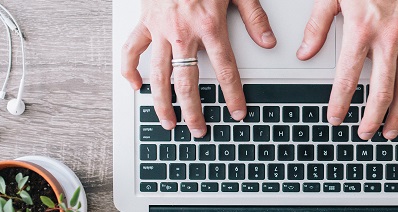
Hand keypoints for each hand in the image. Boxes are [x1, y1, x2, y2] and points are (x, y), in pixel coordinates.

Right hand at [121, 0, 275, 136]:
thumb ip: (254, 17)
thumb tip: (268, 41)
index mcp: (209, 26)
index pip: (225, 70)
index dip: (232, 95)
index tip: (237, 112)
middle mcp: (183, 33)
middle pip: (187, 82)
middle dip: (194, 110)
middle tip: (199, 129)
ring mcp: (160, 29)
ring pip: (158, 74)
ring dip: (162, 102)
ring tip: (168, 122)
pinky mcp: (144, 22)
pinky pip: (131, 50)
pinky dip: (130, 69)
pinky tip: (135, 86)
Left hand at [298, 0, 397, 139]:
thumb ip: (317, 27)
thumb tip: (305, 53)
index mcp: (361, 30)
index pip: (347, 78)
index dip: (340, 102)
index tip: (335, 118)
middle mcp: (387, 39)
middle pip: (380, 89)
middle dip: (371, 116)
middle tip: (364, 133)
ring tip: (390, 131)